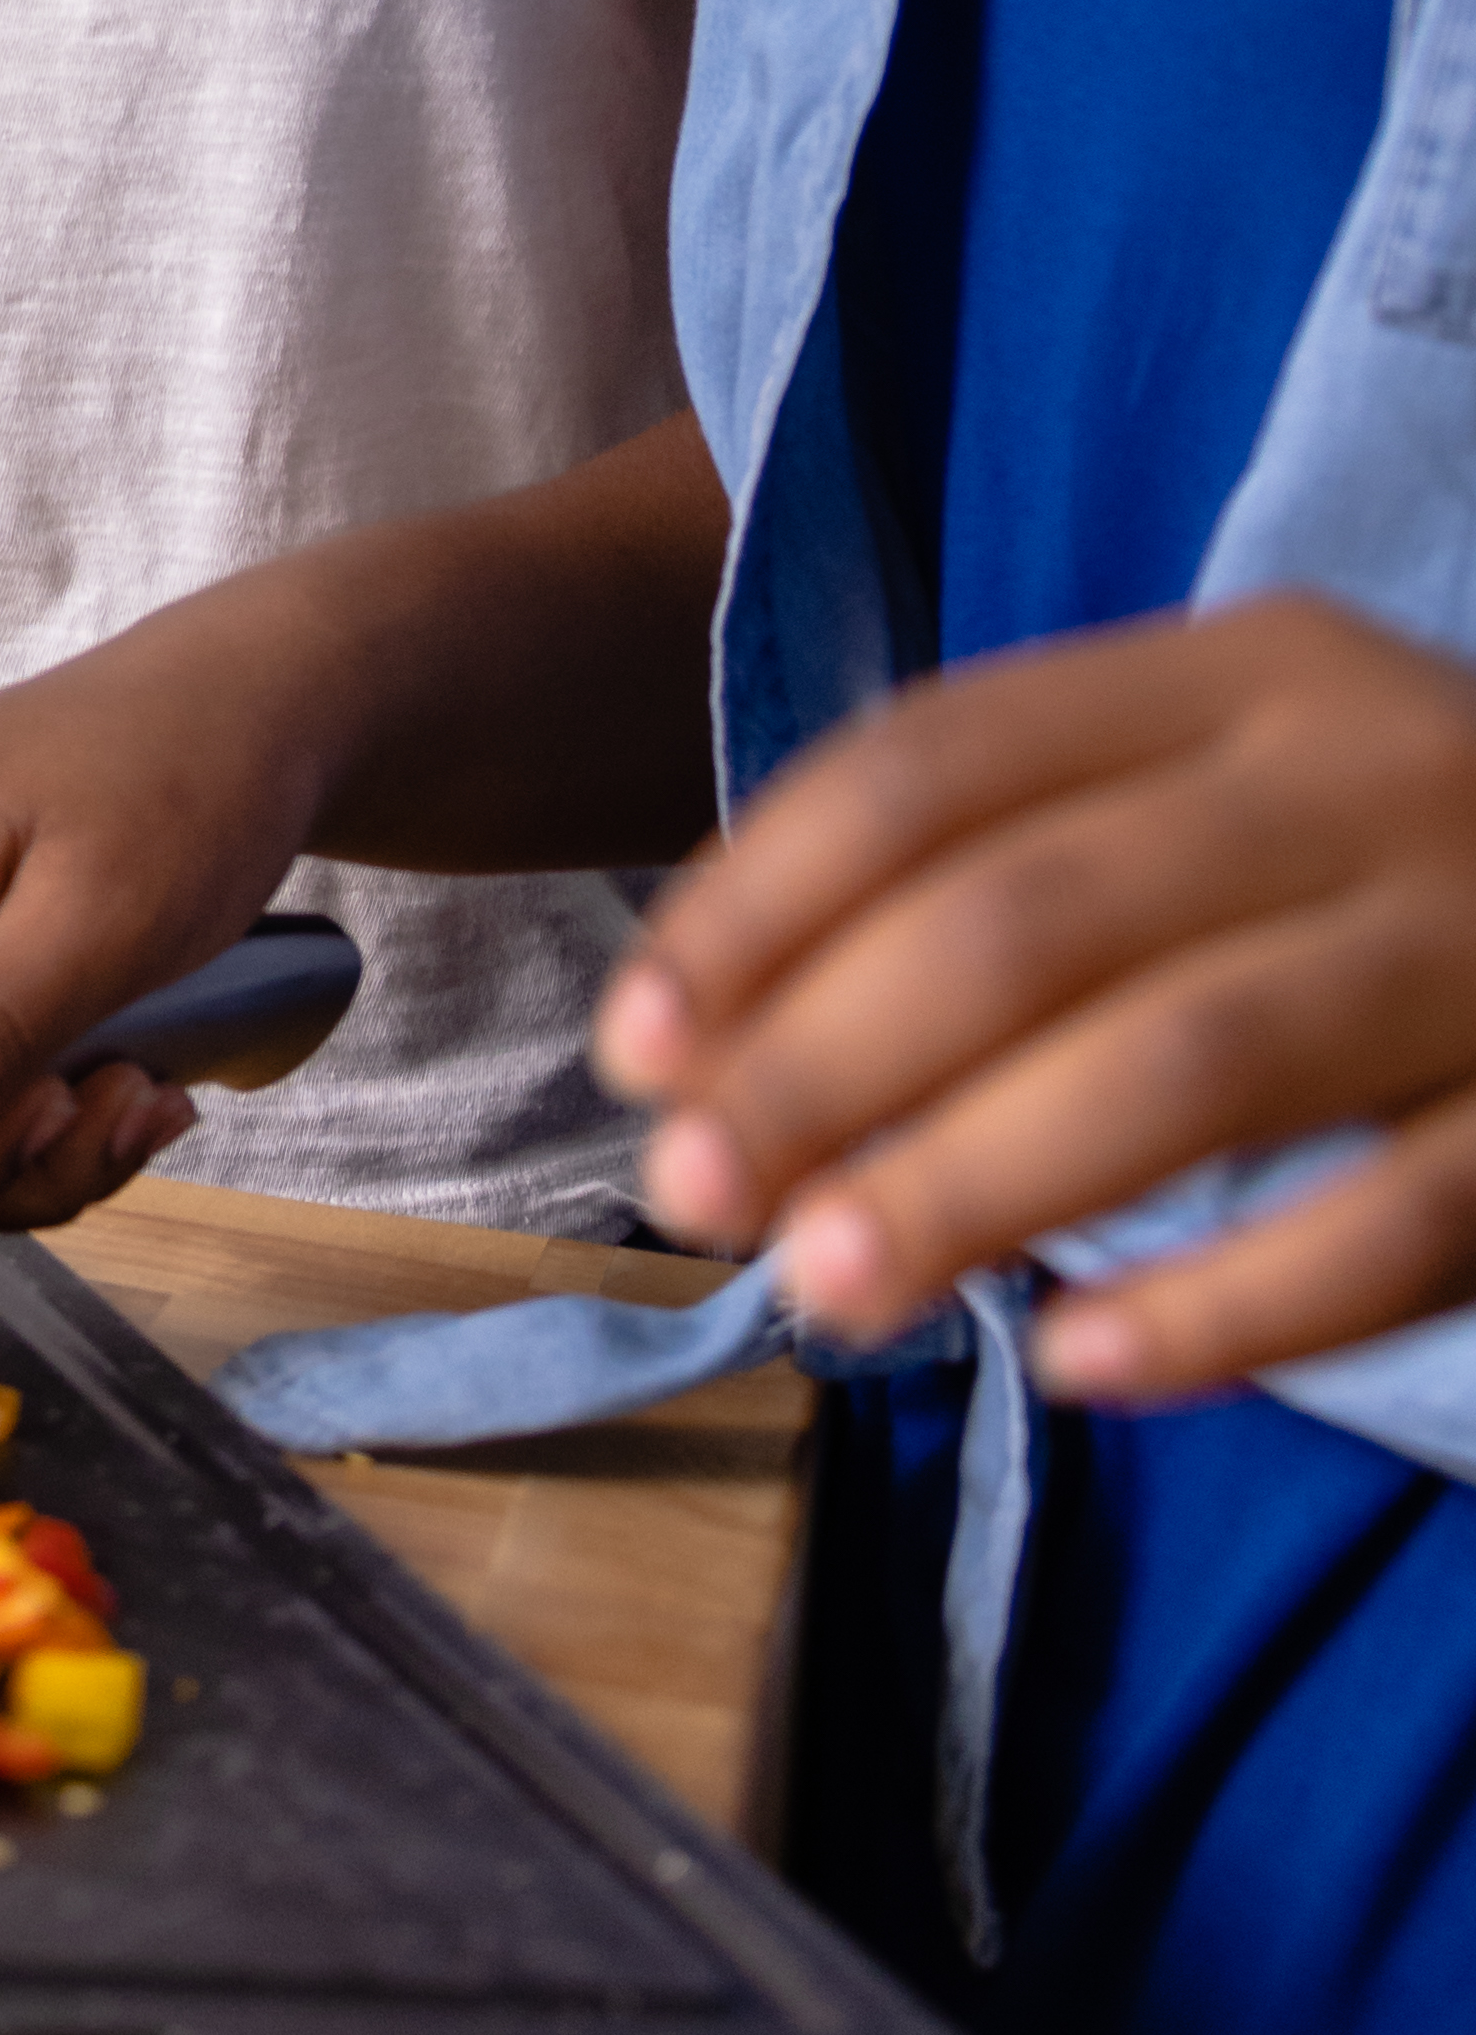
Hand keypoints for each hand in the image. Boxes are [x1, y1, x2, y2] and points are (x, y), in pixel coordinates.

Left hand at [597, 591, 1475, 1401]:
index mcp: (1248, 668)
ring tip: (835, 1291)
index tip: (636, 1046)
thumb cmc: (1428, 867)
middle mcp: (1367, 768)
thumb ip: (1040, 869)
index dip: (760, 907)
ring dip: (981, 1184)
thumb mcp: (1250, 788)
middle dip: (827, 1063)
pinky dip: (1232, 1304)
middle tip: (694, 1193)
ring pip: (1190, 1062)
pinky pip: (1403, 1215)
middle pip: (1029, 918)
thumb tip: (737, 1039)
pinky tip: (1092, 1366)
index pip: (938, 765)